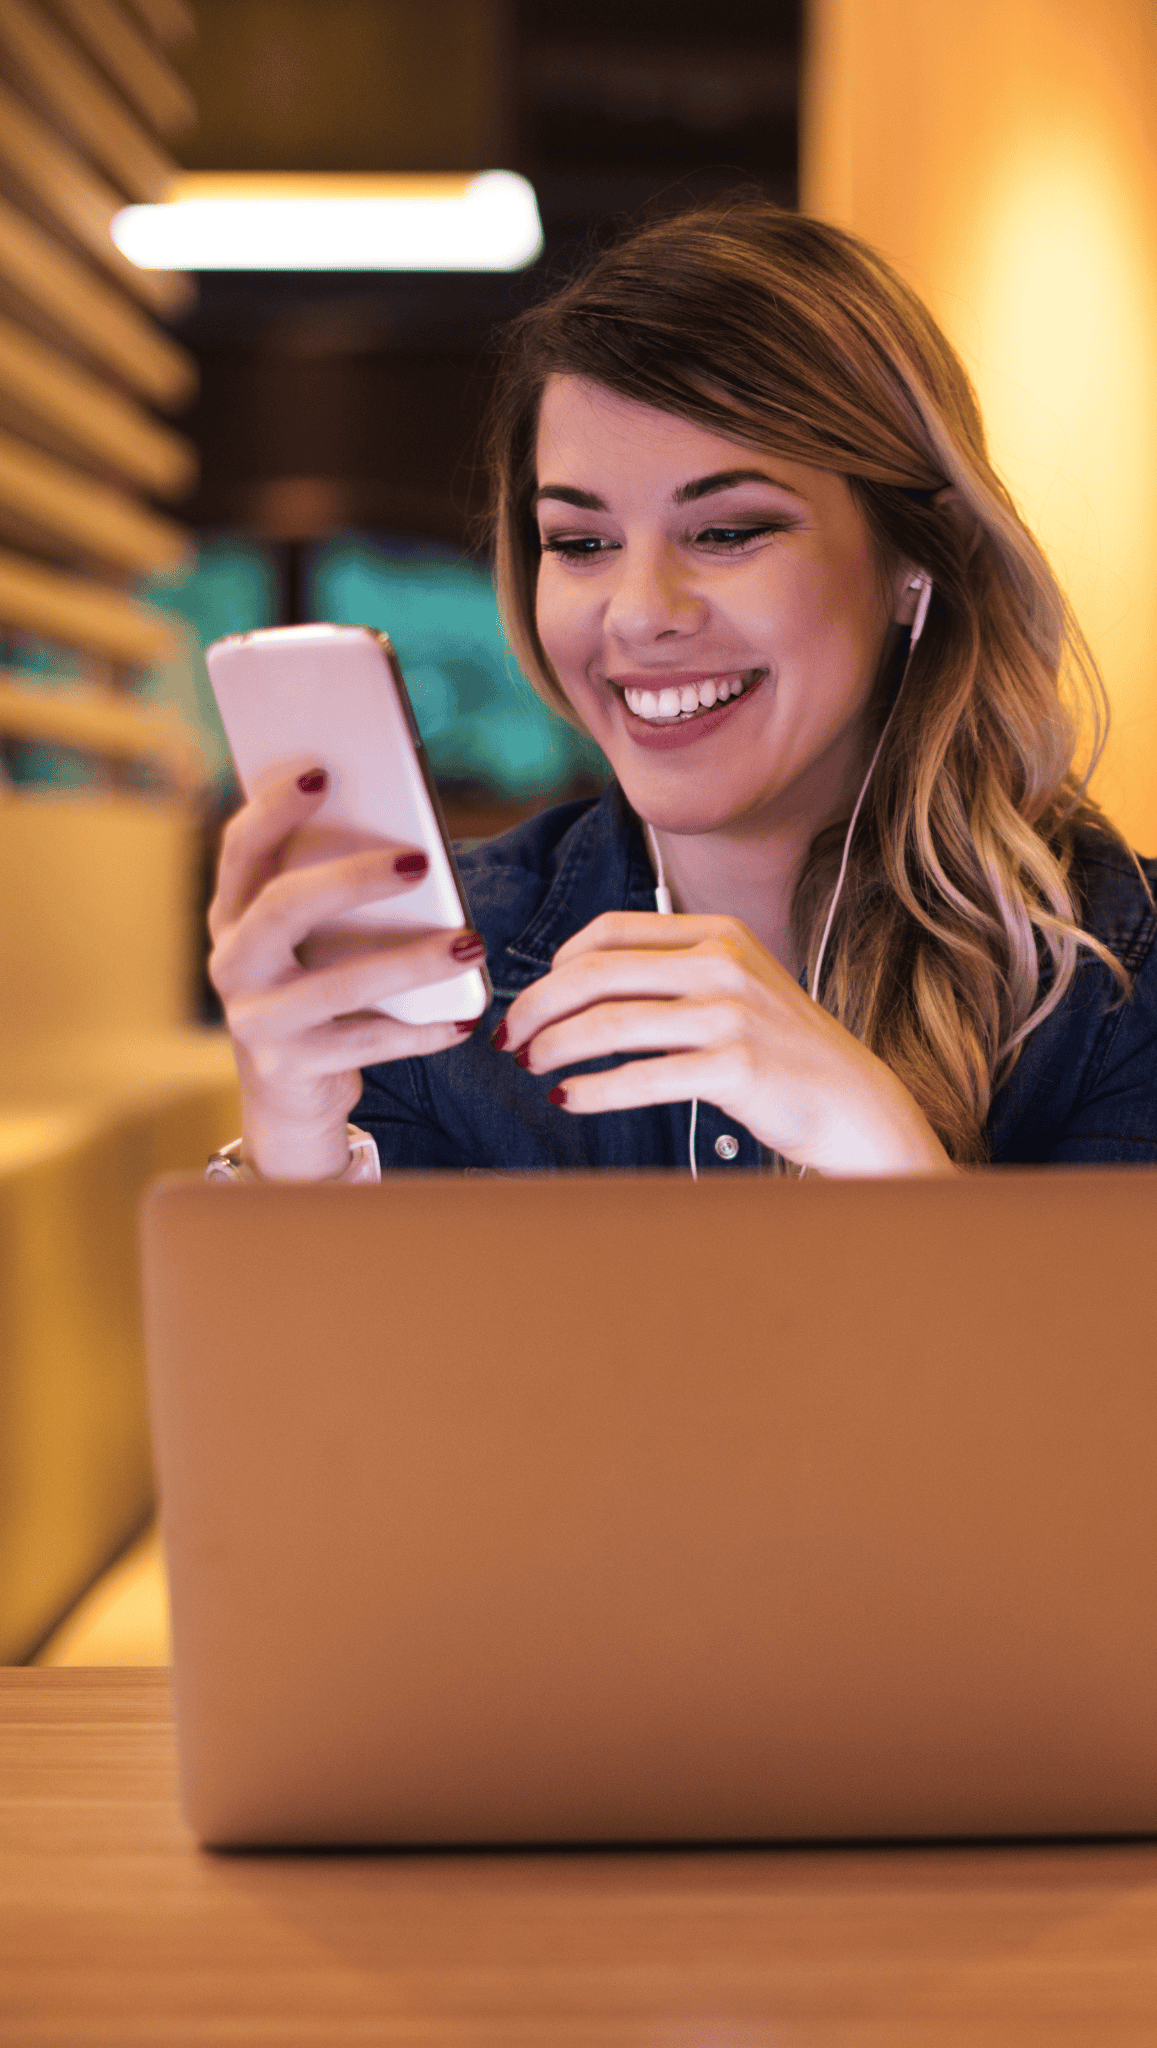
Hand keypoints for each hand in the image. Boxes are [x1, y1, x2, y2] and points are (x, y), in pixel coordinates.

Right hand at [208, 769, 484, 1179]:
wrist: (292, 1095)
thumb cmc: (316, 992)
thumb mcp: (312, 944)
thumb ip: (335, 898)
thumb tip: (412, 847)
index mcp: (233, 916)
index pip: (240, 850)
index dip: (273, 809)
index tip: (322, 772)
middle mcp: (231, 964)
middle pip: (282, 907)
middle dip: (352, 878)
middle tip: (420, 861)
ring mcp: (256, 1020)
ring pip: (337, 984)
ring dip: (412, 962)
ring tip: (469, 943)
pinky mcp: (289, 1068)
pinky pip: (366, 1045)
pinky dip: (421, 1032)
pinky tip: (464, 1019)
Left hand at [498, 912, 954, 1176]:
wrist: (854, 1103)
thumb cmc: (780, 1050)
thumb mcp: (735, 986)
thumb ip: (671, 972)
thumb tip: (576, 980)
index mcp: (718, 933)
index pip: (609, 932)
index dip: (555, 964)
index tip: (533, 997)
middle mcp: (723, 964)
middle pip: (596, 974)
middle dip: (538, 1007)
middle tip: (511, 1037)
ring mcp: (731, 1015)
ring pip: (608, 1024)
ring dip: (554, 1047)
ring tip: (532, 1066)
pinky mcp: (734, 1069)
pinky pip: (640, 1077)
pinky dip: (592, 1090)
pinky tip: (569, 1098)